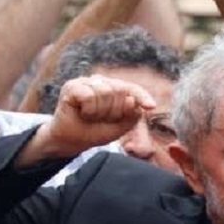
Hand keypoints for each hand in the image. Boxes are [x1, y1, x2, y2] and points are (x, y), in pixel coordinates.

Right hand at [38, 74, 156, 156]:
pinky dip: (88, 109)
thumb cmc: (95, 131)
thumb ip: (131, 116)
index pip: (132, 89)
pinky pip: (89, 96)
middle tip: (101, 119)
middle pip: (119, 92)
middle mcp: (103, 82)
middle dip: (113, 112)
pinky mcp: (72, 86)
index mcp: (116, 89)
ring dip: (99, 112)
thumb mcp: (119, 128)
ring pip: (104, 93)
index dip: (142, 96)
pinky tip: (82, 113)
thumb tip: (132, 101)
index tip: (151, 106)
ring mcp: (87, 82)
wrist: (72, 140)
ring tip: (91, 117)